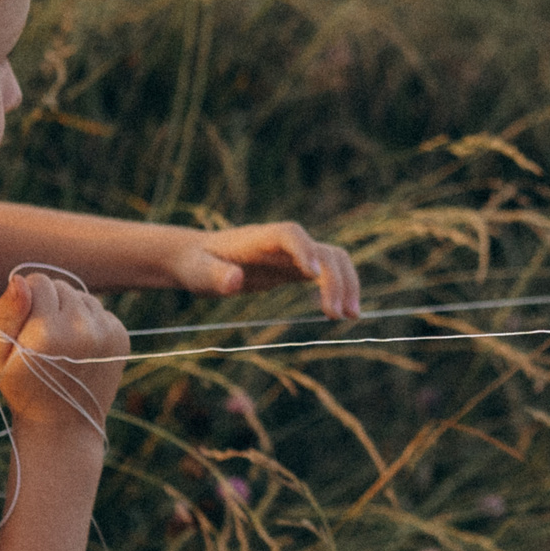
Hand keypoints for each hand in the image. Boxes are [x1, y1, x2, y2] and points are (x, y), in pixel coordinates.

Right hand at [0, 273, 127, 439]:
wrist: (63, 424)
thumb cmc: (22, 387)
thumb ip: (7, 313)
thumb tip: (19, 278)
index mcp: (47, 332)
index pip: (38, 281)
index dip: (27, 299)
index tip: (25, 324)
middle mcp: (81, 329)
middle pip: (62, 285)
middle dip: (49, 303)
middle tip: (42, 337)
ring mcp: (106, 333)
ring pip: (82, 296)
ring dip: (70, 311)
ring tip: (60, 343)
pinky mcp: (121, 337)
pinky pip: (100, 311)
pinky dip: (89, 322)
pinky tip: (79, 348)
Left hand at [169, 222, 361, 318]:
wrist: (200, 259)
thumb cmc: (198, 263)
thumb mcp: (199, 272)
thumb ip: (216, 275)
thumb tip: (234, 281)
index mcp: (261, 237)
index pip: (291, 234)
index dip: (305, 250)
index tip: (311, 276)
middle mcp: (285, 242)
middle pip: (323, 250)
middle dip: (336, 279)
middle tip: (337, 314)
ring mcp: (295, 254)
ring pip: (333, 261)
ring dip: (347, 284)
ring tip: (351, 316)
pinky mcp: (297, 269)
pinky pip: (328, 274)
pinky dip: (340, 290)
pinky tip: (343, 314)